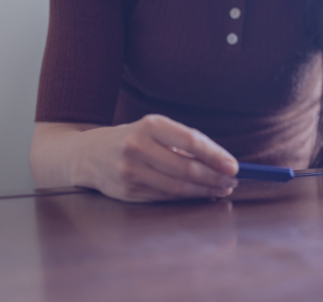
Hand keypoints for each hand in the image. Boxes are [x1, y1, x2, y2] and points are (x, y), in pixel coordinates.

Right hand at [74, 114, 239, 201]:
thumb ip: (183, 143)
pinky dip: (187, 198)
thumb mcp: (154, 129)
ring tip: (221, 189)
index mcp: (148, 125)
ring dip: (204, 190)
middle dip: (214, 177)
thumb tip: (222, 162)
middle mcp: (137, 147)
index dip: (215, 155)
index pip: (190, 141)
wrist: (88, 155)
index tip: (233, 166)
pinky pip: (165, 197)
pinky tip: (200, 194)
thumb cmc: (133, 139)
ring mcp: (130, 171)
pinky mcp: (127, 192)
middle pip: (186, 168)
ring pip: (177, 187)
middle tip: (232, 181)